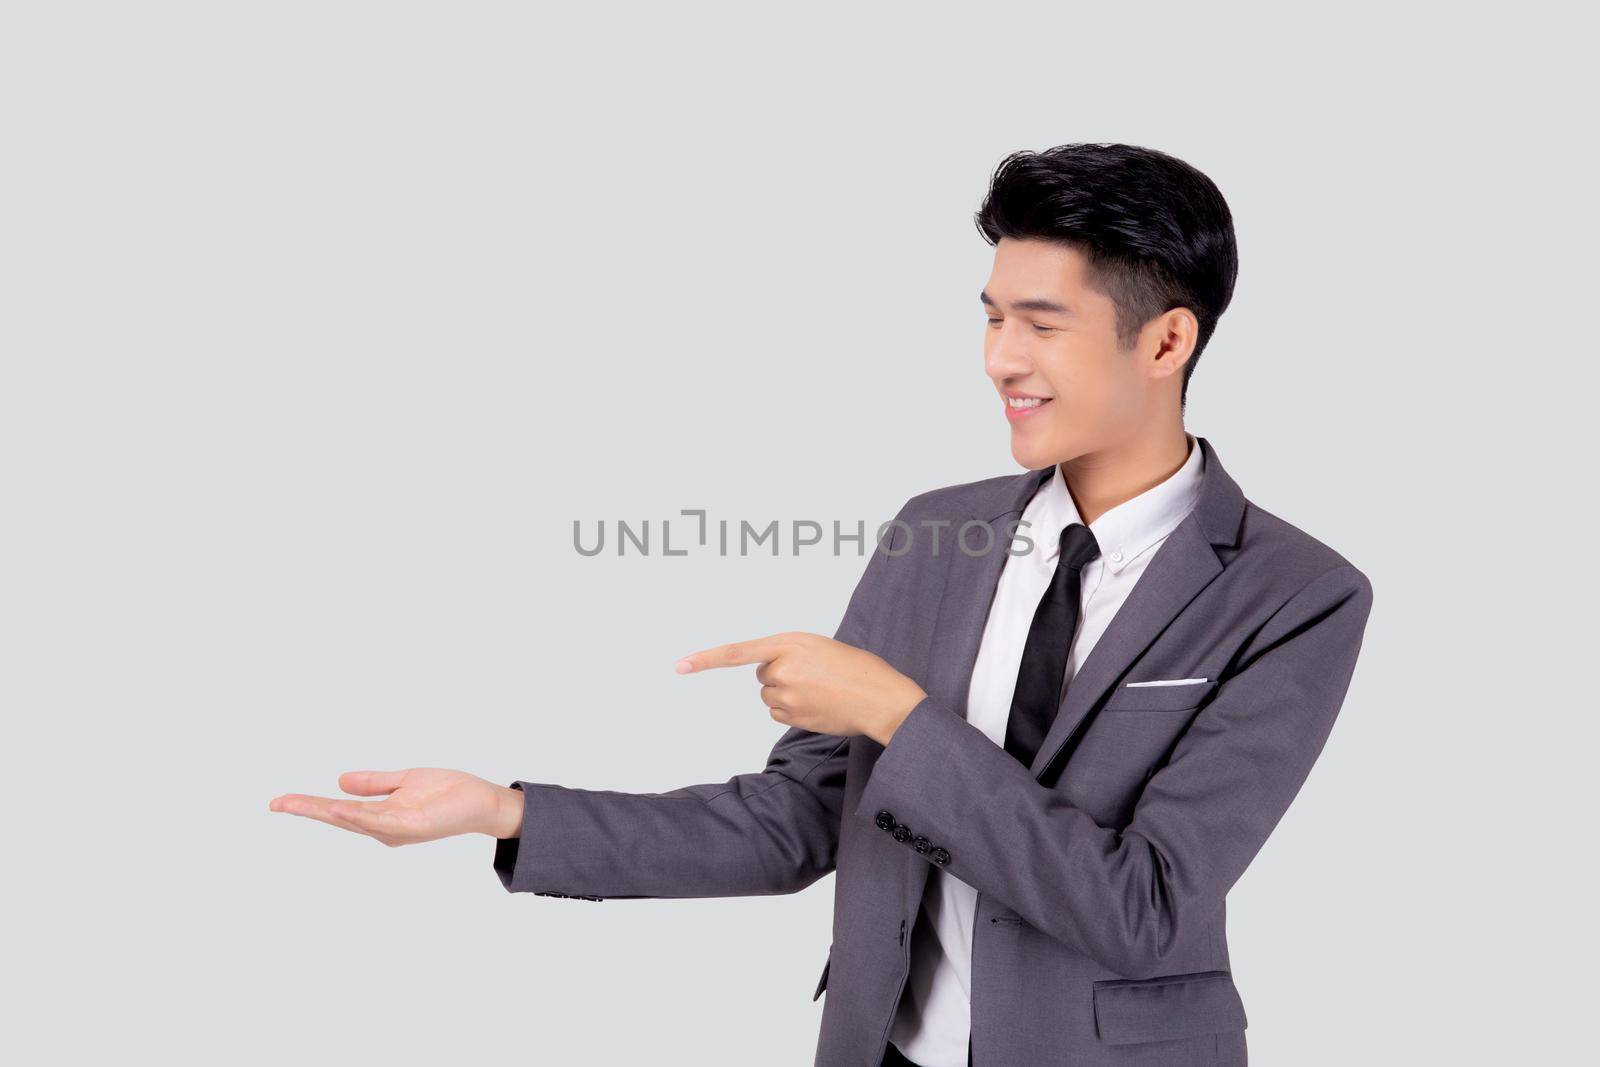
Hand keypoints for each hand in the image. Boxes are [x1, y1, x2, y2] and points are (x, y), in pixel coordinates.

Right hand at [268, 768, 525, 844]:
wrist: (484, 803)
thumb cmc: (449, 793)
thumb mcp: (405, 781)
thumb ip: (374, 783)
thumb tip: (339, 781)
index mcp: (380, 817)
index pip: (337, 809)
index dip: (308, 805)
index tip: (279, 801)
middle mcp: (383, 828)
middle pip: (338, 817)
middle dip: (306, 809)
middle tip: (275, 803)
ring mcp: (397, 829)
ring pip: (354, 820)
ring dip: (324, 811)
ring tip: (296, 804)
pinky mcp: (413, 826)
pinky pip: (381, 821)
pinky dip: (359, 816)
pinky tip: (340, 809)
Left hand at [675, 631, 926, 744]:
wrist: (880, 696)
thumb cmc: (857, 668)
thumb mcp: (820, 647)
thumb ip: (790, 653)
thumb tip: (770, 675)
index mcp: (789, 642)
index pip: (737, 652)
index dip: (705, 659)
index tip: (679, 666)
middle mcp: (782, 667)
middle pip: (762, 674)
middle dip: (781, 674)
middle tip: (814, 674)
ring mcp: (786, 694)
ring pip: (769, 695)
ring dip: (787, 693)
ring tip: (820, 690)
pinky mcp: (792, 716)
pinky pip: (777, 713)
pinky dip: (792, 710)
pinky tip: (817, 705)